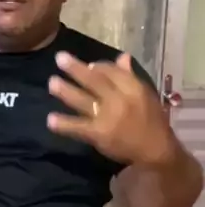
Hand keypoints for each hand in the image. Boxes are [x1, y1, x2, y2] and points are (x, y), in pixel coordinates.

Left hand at [47, 51, 175, 164]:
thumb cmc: (151, 120)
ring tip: (52, 82)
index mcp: (132, 88)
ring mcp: (107, 117)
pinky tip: (51, 120)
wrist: (155, 149)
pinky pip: (78, 127)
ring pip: (83, 100)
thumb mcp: (145, 94)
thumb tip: (121, 56)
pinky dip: (64, 124)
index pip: (110, 71)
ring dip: (66, 91)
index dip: (95, 66)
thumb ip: (130, 76)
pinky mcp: (99, 134)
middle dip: (76, 69)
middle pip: (94, 80)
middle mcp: (119, 99)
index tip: (86, 65)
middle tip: (59, 58)